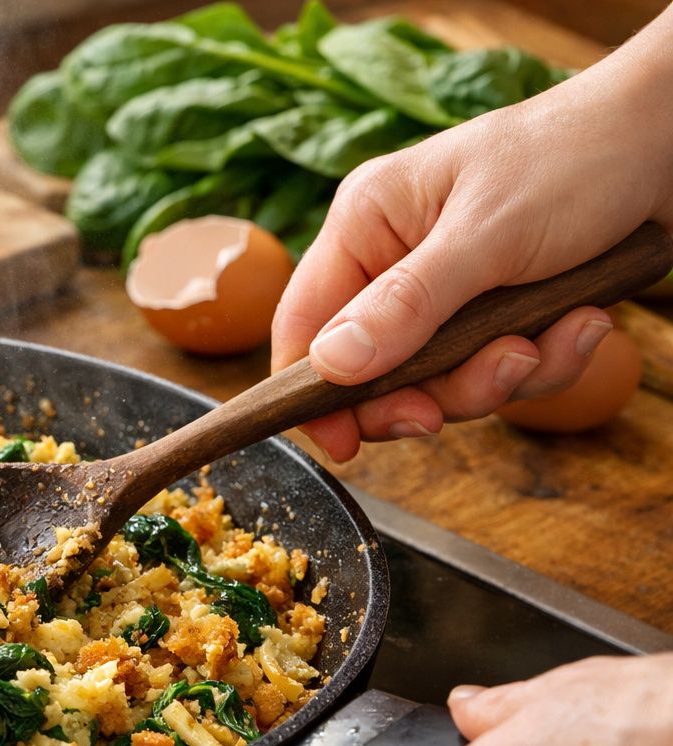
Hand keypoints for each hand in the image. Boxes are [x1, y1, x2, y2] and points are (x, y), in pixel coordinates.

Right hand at [271, 23, 672, 460]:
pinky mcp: (503, 311)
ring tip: (551, 336)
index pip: (305, 325)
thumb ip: (405, 306)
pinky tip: (585, 323)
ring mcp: (452, 292)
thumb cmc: (575, 157)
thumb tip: (329, 367)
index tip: (344, 442)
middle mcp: (398, 262)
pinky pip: (503, 369)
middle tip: (476, 390)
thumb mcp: (485, 236)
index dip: (314, 391)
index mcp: (368, 225)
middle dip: (436, 387)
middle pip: (375, 370)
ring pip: (445, 380)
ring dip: (505, 374)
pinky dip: (549, 359)